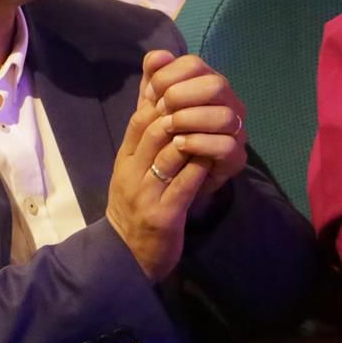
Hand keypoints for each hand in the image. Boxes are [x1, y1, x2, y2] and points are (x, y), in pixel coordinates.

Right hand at [105, 50, 206, 281]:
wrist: (126, 254)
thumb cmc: (135, 206)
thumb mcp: (134, 169)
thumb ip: (144, 138)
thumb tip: (153, 99)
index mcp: (125, 159)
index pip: (138, 119)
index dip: (161, 98)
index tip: (187, 89)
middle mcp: (131, 172)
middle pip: (152, 130)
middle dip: (180, 111)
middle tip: (207, 101)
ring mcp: (146, 193)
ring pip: (168, 153)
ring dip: (194, 135)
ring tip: (216, 124)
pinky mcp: (163, 214)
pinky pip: (184, 184)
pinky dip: (200, 167)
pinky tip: (215, 157)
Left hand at [144, 51, 249, 196]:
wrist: (168, 174)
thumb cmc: (163, 131)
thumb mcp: (152, 103)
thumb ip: (154, 77)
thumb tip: (158, 56)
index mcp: (207, 83)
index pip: (193, 64)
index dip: (167, 76)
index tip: (150, 94)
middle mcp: (228, 102)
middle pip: (215, 84)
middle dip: (180, 95)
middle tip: (161, 110)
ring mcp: (236, 129)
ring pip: (224, 115)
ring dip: (189, 119)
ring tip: (169, 129)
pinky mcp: (236, 157)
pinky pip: (226, 145)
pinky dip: (199, 142)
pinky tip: (179, 144)